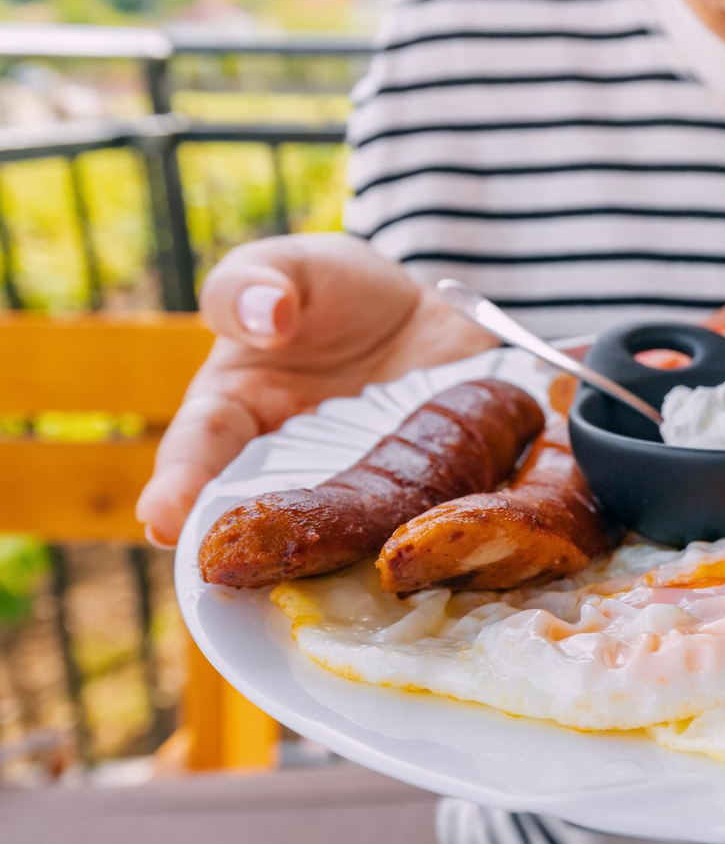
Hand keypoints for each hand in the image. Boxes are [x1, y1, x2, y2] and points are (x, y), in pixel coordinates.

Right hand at [135, 233, 494, 546]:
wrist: (425, 306)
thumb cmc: (331, 291)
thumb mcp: (288, 267)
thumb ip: (253, 284)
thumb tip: (267, 317)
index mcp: (233, 417)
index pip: (198, 455)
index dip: (179, 490)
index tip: (163, 520)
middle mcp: (291, 472)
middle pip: (269, 520)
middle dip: (260, 550)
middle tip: (252, 576)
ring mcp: (361, 490)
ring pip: (349, 535)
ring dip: (352, 553)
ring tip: (354, 570)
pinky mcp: (425, 495)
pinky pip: (426, 517)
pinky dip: (433, 528)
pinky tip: (442, 541)